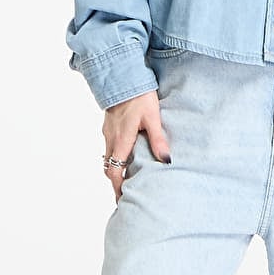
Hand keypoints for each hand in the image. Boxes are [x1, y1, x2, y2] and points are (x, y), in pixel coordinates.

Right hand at [102, 89, 170, 204]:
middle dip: (115, 182)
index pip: (114, 172)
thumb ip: (158, 139)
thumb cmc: (138, 95)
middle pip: (108, 167)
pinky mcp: (108, 125)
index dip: (117, 187)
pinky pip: (109, 146)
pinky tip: (125, 156)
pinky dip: (114, 157)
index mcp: (121, 140)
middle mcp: (111, 138)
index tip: (123, 199)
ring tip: (126, 178)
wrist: (122, 76)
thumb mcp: (152, 117)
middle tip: (125, 193)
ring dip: (114, 169)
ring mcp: (108, 132)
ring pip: (107, 157)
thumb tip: (166, 160)